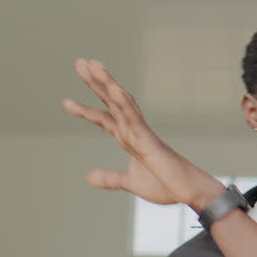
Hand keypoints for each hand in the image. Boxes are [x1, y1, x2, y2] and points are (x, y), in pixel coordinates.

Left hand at [62, 58, 220, 207]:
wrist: (190, 194)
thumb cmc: (168, 186)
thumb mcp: (132, 183)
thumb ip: (111, 178)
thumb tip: (88, 177)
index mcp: (129, 140)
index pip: (104, 119)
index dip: (85, 110)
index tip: (65, 101)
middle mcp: (134, 132)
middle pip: (111, 103)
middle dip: (96, 82)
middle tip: (80, 62)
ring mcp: (143, 134)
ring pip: (122, 103)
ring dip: (108, 83)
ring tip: (93, 65)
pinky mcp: (151, 142)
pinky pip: (135, 119)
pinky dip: (124, 104)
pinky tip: (113, 89)